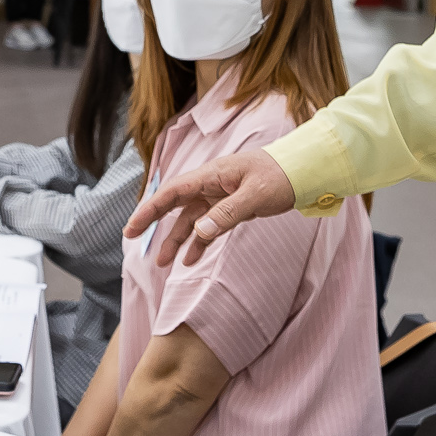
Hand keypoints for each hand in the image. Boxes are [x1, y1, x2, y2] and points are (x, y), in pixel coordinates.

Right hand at [123, 149, 297, 266]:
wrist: (303, 171)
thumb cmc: (281, 176)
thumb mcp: (255, 196)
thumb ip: (227, 214)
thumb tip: (199, 233)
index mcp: (212, 175)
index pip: (172, 192)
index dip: (149, 210)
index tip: (132, 228)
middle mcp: (210, 185)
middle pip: (174, 204)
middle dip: (152, 221)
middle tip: (131, 238)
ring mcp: (219, 196)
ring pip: (189, 220)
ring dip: (176, 240)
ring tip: (164, 264)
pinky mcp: (229, 207)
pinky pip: (207, 226)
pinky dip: (198, 242)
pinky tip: (191, 260)